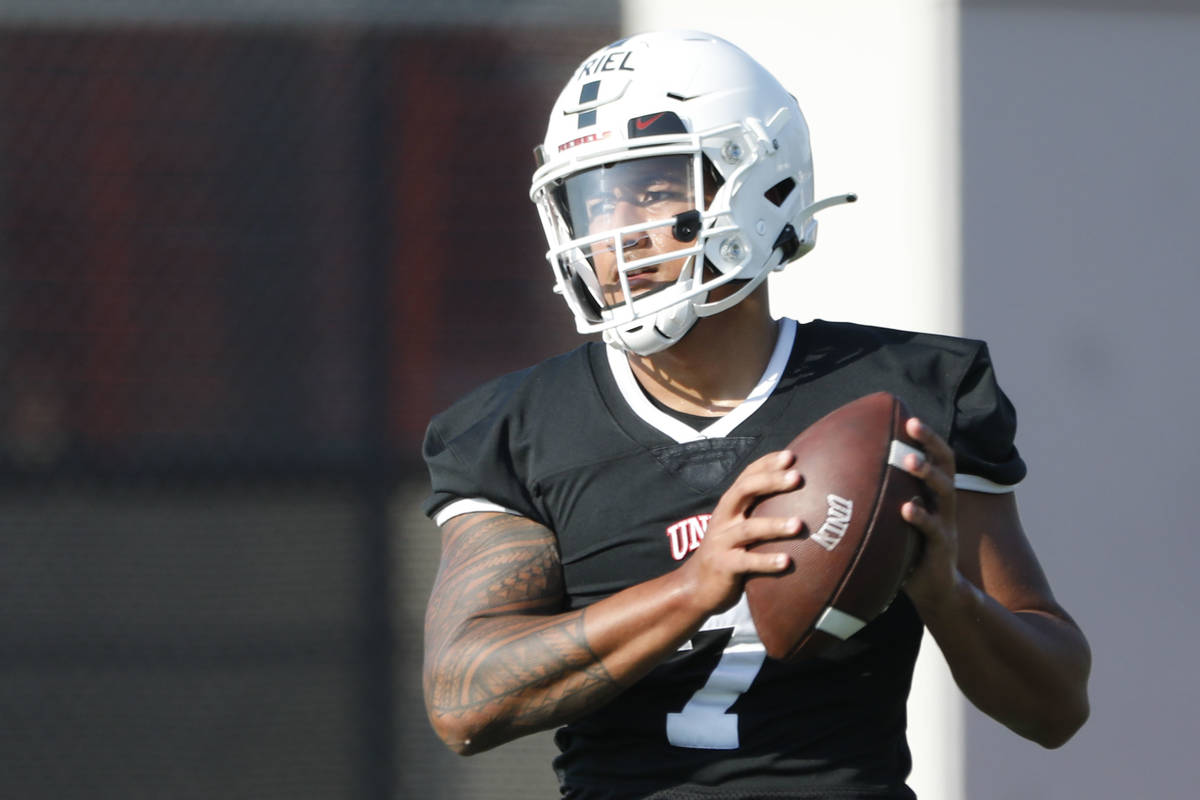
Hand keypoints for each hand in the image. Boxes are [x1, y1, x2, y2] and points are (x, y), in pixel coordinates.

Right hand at [675, 450, 802, 615]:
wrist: (695, 587)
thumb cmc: (728, 554)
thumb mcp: (739, 528)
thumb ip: (758, 514)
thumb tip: (802, 503)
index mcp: (729, 506)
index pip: (747, 476)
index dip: (767, 464)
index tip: (791, 455)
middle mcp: (723, 519)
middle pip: (744, 491)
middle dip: (770, 481)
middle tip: (797, 477)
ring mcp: (721, 542)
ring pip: (749, 529)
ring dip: (774, 525)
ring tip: (798, 524)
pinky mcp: (723, 566)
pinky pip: (746, 562)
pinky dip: (767, 561)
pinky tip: (787, 561)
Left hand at [900, 417, 962, 609]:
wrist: (934, 590)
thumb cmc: (908, 549)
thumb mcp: (897, 519)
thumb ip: (883, 498)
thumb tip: (841, 476)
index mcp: (934, 494)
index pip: (936, 457)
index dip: (927, 437)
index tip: (907, 417)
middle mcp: (944, 504)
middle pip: (945, 465)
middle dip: (930, 442)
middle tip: (912, 426)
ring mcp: (945, 525)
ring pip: (944, 492)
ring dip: (927, 473)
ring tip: (909, 460)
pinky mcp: (941, 549)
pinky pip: (933, 530)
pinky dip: (921, 517)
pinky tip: (907, 508)